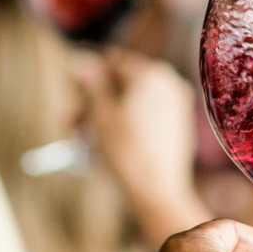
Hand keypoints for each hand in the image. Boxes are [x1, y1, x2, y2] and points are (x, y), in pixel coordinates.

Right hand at [80, 50, 209, 245]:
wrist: (156, 191)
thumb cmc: (126, 153)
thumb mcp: (99, 115)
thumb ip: (91, 83)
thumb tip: (82, 60)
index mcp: (151, 74)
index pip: (113, 60)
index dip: (89, 77)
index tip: (74, 94)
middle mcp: (169, 83)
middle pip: (123, 82)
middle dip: (95, 101)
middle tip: (74, 124)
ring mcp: (176, 104)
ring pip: (133, 100)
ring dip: (106, 114)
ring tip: (84, 140)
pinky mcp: (178, 124)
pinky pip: (146, 114)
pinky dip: (126, 122)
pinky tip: (107, 143)